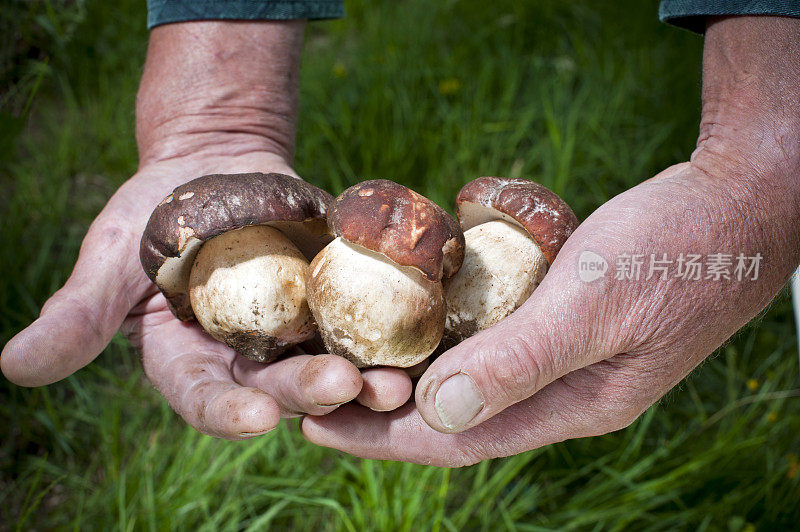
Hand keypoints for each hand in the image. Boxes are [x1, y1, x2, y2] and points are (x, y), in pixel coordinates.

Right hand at [0, 20, 413, 438]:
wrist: (214, 168)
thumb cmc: (152, 213)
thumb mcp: (110, 260)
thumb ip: (78, 316)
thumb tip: (12, 367)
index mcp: (192, 362)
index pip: (208, 399)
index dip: (229, 412)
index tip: (255, 417)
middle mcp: (249, 359)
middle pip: (281, 390)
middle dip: (311, 393)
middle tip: (347, 386)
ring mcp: (297, 332)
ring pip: (332, 365)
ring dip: (366, 378)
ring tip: (396, 382)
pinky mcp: (336, 299)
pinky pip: (365, 319)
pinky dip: (390, 329)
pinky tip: (418, 336)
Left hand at [301, 16, 799, 464]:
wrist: (735, 202)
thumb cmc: (674, 249)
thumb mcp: (595, 302)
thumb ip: (520, 361)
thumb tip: (435, 412)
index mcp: (574, 405)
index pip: (459, 439)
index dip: (381, 436)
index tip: (314, 423)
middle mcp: (563, 392)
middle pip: (455, 416)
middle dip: (381, 411)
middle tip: (310, 392)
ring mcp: (564, 357)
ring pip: (469, 379)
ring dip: (409, 375)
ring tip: (346, 360)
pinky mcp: (562, 320)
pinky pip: (489, 341)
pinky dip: (445, 338)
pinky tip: (412, 321)